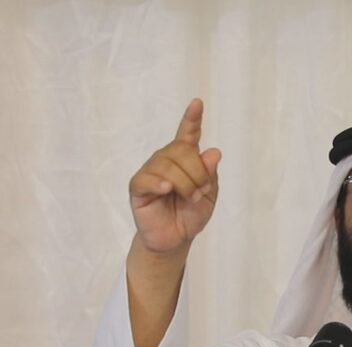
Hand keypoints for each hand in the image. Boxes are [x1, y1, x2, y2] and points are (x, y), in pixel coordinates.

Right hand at [128, 98, 222, 254]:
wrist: (175, 238)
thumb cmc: (190, 214)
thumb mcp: (208, 195)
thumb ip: (210, 175)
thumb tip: (213, 152)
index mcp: (184, 159)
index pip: (187, 135)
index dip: (192, 119)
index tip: (197, 103)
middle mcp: (166, 160)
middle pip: (182, 151)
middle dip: (198, 172)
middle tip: (200, 192)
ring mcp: (150, 171)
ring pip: (168, 166)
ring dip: (186, 184)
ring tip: (189, 199)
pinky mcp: (138, 186)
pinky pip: (147, 178)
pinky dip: (159, 183)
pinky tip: (165, 189)